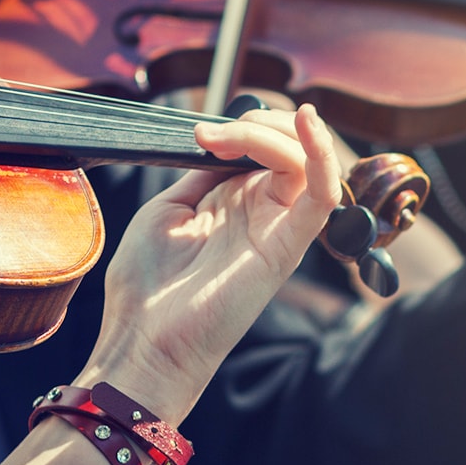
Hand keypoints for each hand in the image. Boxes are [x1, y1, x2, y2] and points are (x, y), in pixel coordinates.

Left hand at [77, 105, 343, 423]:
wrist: (142, 341)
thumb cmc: (147, 287)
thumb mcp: (168, 210)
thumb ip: (202, 174)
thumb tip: (221, 142)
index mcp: (235, 204)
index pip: (265, 147)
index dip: (244, 126)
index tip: (199, 131)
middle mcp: (263, 214)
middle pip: (290, 148)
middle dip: (260, 123)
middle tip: (214, 134)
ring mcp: (278, 229)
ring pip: (306, 162)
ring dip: (276, 133)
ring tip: (236, 134)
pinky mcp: (286, 248)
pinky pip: (323, 196)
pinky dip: (322, 155)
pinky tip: (307, 124)